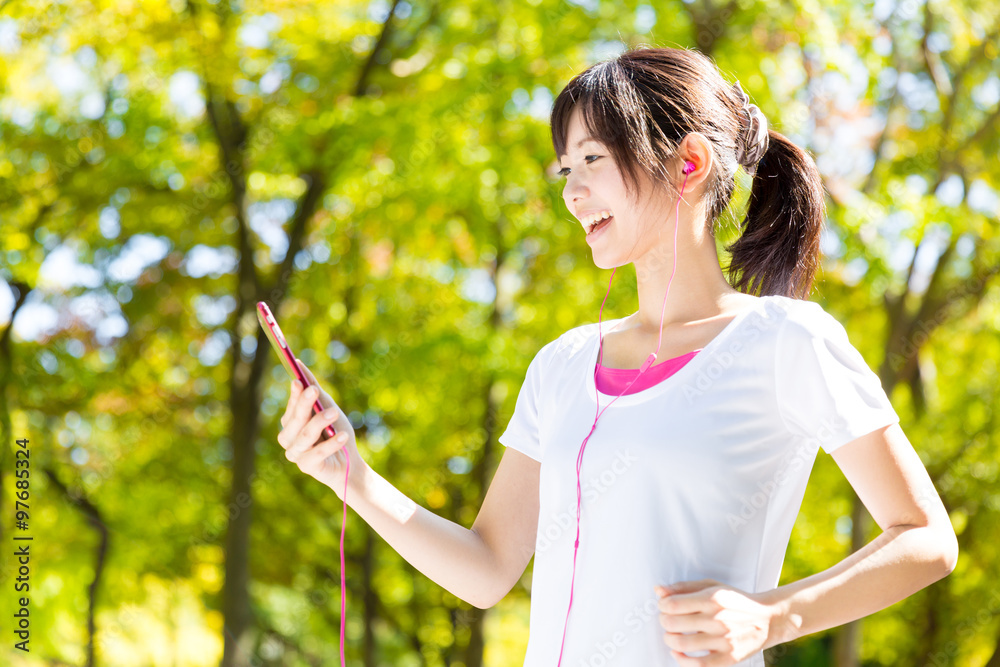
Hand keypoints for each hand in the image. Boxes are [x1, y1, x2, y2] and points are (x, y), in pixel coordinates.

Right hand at [277, 359, 366, 498]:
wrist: (349, 462)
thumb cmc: (335, 432)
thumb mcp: (327, 407)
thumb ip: (314, 389)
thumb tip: (298, 363)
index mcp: (291, 423)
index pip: (291, 406)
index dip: (295, 394)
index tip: (300, 381)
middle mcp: (288, 438)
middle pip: (294, 420)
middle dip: (304, 404)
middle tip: (315, 390)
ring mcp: (295, 454)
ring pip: (304, 436)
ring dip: (319, 422)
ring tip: (334, 412)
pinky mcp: (307, 467)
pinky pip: (316, 454)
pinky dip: (330, 444)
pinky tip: (343, 436)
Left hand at [653, 579, 779, 665]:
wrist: (768, 619)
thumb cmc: (736, 601)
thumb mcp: (711, 586)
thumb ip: (683, 588)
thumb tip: (658, 591)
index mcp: (712, 598)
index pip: (672, 604)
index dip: (662, 606)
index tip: (664, 606)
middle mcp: (717, 619)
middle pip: (673, 623)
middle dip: (664, 622)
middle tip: (667, 620)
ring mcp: (724, 640)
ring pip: (682, 643)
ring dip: (669, 640)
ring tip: (671, 636)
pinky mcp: (729, 657)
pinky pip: (698, 664)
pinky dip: (682, 660)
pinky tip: (678, 652)